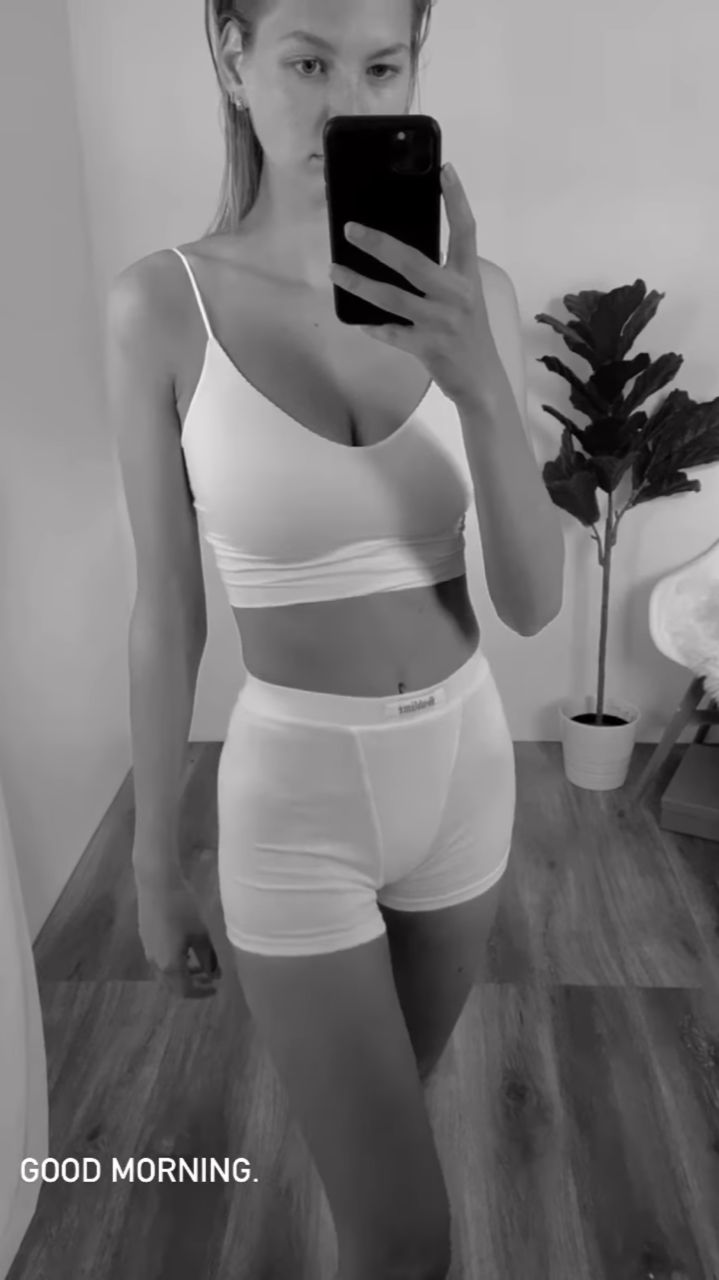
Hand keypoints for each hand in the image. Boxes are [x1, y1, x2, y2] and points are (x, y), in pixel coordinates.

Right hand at [133, 863, 220, 999]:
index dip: (202, 992)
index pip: (186, 991)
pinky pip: (161, 962)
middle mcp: (155, 963)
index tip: (216, 986)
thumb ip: (209, 958)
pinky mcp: (146, 940)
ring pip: (166, 974)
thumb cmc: (183, 908)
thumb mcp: (201, 934)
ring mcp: (148, 951)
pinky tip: (186, 949)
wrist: (156, 884)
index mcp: (170, 965)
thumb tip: (216, 975)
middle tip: (210, 978)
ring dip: (183, 974)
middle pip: (173, 986)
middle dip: (193, 985)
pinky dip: (175, 964)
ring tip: (201, 963)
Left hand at [329, 163, 494, 409]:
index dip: (456, 198)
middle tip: (350, 228)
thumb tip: (397, 253)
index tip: (445, 169)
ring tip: (335, 270)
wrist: (482, 382)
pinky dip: (372, 326)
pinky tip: (355, 319)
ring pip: (392, 298)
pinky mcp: (428, 348)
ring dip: (359, 284)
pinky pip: (391, 333)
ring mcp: (441, 322)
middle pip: (413, 261)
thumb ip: (441, 276)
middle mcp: (457, 295)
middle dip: (378, 243)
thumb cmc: (468, 334)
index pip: (465, 230)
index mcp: (467, 277)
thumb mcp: (464, 298)